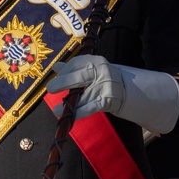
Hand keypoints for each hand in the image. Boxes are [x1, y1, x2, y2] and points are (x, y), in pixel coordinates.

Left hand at [45, 55, 178, 134]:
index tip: (55, 77)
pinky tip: (69, 117)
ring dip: (68, 104)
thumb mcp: (92, 69)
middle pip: (80, 77)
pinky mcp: (108, 100)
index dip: (64, 71)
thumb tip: (56, 67)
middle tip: (50, 89)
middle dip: (63, 82)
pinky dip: (79, 113)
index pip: (77, 63)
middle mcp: (102, 71)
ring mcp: (106, 86)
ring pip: (84, 95)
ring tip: (55, 110)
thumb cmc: (103, 79)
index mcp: (96, 61)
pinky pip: (90, 108)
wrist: (128, 90)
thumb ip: (74, 69)